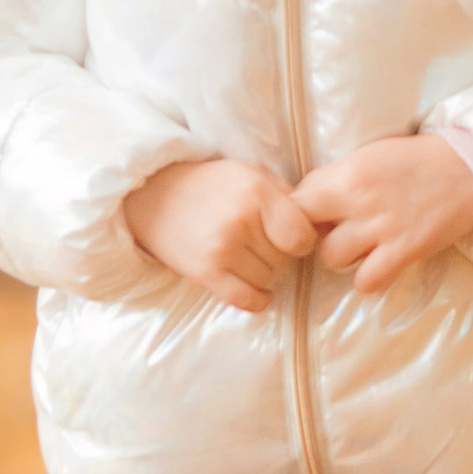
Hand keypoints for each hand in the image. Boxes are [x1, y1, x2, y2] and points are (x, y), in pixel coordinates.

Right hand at [125, 155, 316, 312]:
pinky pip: (245, 299)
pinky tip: (259, 292)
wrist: (153, 194)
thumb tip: (320, 226)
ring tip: (249, 257)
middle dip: (280, 256)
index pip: (303, 236)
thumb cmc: (210, 183)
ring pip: (268, 279)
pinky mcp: (205, 272)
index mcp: (258, 193)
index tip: (290, 238)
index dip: (301, 241)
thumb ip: (284, 196)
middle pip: (285, 260)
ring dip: (265, 274)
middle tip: (262, 245)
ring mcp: (222, 248)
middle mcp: (242, 221)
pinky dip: (258, 299)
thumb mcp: (251, 174)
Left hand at [292, 133, 472, 294]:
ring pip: (331, 258)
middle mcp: (359, 201)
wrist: (469, 169)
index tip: (310, 216)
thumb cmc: (416, 159)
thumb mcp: (369, 156)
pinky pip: (367, 281)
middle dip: (312, 235)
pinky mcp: (405, 251)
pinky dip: (368, 278)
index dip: (298, 211)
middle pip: (305, 232)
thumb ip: (337, 178)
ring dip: (341, 256)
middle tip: (330, 233)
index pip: (296, 200)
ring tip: (359, 247)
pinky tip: (377, 265)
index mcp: (348, 173)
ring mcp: (382, 228)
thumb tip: (308, 202)